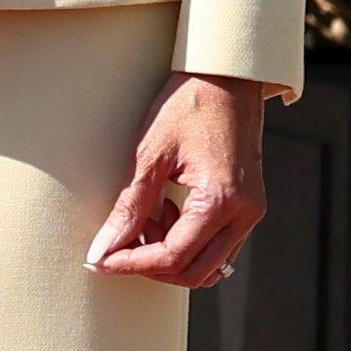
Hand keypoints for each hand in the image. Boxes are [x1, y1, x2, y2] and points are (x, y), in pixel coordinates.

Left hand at [89, 73, 270, 285]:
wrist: (226, 78)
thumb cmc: (189, 105)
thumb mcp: (150, 154)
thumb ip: (130, 206)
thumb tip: (104, 247)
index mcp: (221, 200)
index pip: (174, 257)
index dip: (132, 264)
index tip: (101, 260)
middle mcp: (244, 214)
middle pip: (195, 272)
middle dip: (151, 266)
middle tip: (117, 243)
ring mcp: (250, 212)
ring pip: (208, 264)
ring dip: (170, 254)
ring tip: (144, 216)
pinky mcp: (247, 206)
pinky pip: (217, 245)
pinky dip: (186, 241)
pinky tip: (163, 209)